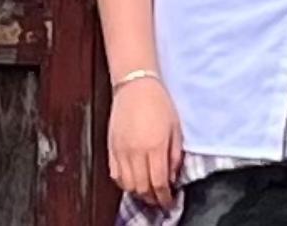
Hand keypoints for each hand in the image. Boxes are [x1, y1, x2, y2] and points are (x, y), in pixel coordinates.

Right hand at [108, 78, 182, 208]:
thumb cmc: (159, 102)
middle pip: (143, 188)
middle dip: (152, 198)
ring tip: (147, 191)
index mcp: (156, 146)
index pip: (159, 183)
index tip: (169, 202)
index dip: (165, 198)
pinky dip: (124, 183)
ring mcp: (122, 150)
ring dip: (138, 192)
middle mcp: (137, 151)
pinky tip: (133, 180)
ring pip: (128, 185)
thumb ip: (175, 154)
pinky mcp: (111, 147)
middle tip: (159, 199)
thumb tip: (173, 177)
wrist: (135, 85)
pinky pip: (115, 175)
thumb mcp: (175, 127)